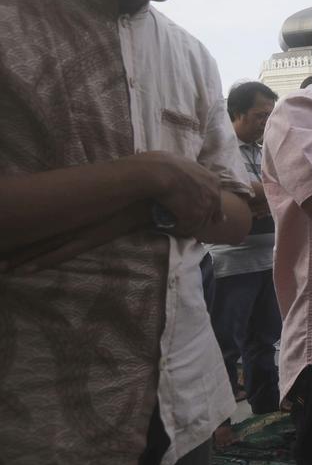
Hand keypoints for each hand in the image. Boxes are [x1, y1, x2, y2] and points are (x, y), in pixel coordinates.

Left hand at [0, 204, 147, 273]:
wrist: (144, 195)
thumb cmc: (124, 195)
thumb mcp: (100, 196)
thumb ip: (85, 202)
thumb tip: (74, 205)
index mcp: (69, 208)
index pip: (36, 221)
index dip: (18, 232)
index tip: (2, 238)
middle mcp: (68, 218)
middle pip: (34, 235)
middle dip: (13, 248)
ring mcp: (77, 230)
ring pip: (42, 246)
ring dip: (21, 258)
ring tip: (2, 268)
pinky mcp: (89, 239)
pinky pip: (63, 253)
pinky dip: (45, 261)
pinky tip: (28, 269)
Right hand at [133, 151, 221, 235]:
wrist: (159, 171)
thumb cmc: (166, 164)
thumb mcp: (187, 166)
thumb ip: (195, 175)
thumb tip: (191, 183)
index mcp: (214, 181)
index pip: (216, 201)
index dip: (204, 208)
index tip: (193, 211)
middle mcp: (214, 194)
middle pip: (210, 215)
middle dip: (197, 219)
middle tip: (182, 220)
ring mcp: (207, 205)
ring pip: (199, 224)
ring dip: (187, 226)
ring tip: (174, 224)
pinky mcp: (195, 215)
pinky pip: (188, 228)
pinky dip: (179, 229)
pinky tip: (170, 227)